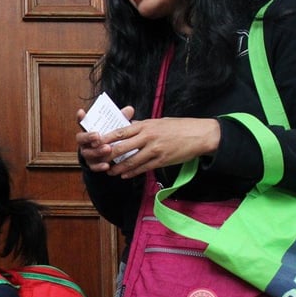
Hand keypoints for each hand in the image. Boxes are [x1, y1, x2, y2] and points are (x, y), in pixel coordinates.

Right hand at [75, 105, 134, 171]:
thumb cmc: (113, 138)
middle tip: (98, 136)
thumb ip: (120, 119)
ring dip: (96, 151)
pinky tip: (107, 165)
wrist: (112, 156)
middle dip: (88, 137)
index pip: (82, 122)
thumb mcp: (116, 128)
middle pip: (81, 139)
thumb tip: (129, 109)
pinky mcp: (92, 165)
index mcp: (89, 130)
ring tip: (107, 149)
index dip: (80, 118)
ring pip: (87, 153)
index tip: (81, 112)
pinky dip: (99, 166)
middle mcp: (84, 142)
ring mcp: (87, 154)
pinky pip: (93, 167)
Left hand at [100, 116, 221, 178]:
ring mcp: (155, 150)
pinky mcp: (162, 160)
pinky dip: (132, 172)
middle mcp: (148, 137)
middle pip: (122, 147)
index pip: (120, 132)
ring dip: (118, 167)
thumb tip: (127, 127)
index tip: (95, 143)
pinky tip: (124, 175)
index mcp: (145, 125)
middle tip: (97, 160)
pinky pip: (143, 168)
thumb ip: (142, 125)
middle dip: (107, 155)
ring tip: (109, 171)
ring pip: (131, 160)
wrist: (200, 135)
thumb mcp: (158, 121)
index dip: (106, 138)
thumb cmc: (179, 126)